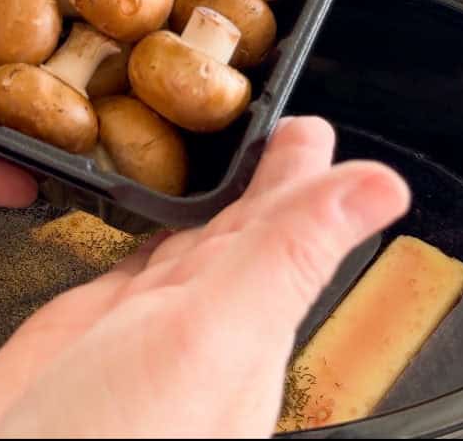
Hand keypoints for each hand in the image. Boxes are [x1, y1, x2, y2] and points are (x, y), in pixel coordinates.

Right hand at [0, 117, 408, 438]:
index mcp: (248, 317)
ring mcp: (139, 326)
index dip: (305, 172)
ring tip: (222, 157)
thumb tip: (381, 187)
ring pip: (187, 242)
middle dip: (264, 175)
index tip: (312, 126)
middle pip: (242, 228)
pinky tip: (147, 218)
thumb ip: (288, 256)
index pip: (289, 225)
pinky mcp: (81, 332)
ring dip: (207, 197)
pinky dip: (140, 231)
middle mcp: (200, 319)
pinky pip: (125, 264)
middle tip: (279, 125)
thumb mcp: (215, 337)